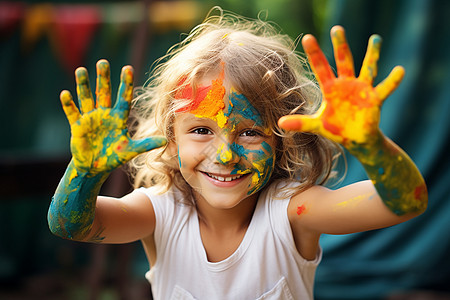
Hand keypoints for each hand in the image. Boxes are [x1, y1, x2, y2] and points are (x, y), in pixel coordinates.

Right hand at [61, 59, 165, 173]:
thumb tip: (165, 142)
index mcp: (118, 118)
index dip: (126, 84)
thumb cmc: (114, 157)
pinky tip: (65, 94)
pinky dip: (69, 104)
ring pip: (86, 98)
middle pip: (104, 93)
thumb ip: (146, 144)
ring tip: (81, 70)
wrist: (95, 168)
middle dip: (103, 78)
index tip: (128, 68)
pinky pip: (72, 113)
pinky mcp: (77, 126)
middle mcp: (104, 115)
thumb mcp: (131, 150)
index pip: (124, 98)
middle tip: (103, 62)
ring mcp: (90, 119)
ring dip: (83, 85)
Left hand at [278, 26, 404, 148]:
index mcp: (331, 88)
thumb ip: (300, 123)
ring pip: (368, 68)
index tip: (307, 37)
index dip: (315, 53)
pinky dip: (392, 80)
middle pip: (343, 61)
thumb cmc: (336, 129)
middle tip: (337, 28)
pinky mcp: (375, 99)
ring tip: (375, 38)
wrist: (356, 140)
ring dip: (372, 54)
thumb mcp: (317, 126)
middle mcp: (347, 84)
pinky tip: (399, 70)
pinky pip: (385, 88)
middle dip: (340, 45)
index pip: (321, 67)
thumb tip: (280, 123)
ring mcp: (362, 89)